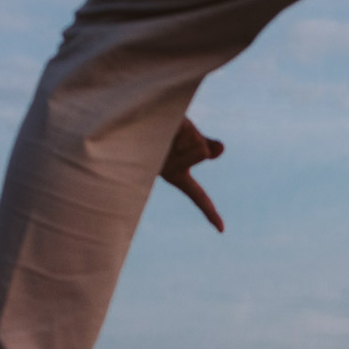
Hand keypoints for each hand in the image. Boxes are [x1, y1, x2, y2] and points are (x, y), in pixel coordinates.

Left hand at [160, 117, 224, 231]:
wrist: (127, 118)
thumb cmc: (162, 127)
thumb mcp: (190, 138)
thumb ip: (207, 146)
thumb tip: (221, 149)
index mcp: (175, 174)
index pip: (198, 196)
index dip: (210, 213)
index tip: (221, 230)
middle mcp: (167, 170)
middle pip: (203, 153)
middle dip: (197, 138)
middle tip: (176, 133)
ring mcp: (161, 159)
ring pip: (198, 144)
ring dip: (188, 130)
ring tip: (166, 127)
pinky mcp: (155, 144)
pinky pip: (187, 132)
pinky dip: (182, 123)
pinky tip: (162, 124)